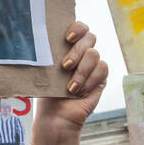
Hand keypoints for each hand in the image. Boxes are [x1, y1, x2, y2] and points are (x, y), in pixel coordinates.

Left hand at [31, 20, 109, 144]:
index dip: (77, 28)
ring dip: (82, 71)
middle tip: (65, 66)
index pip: (79, 27)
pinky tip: (80, 91)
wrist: (56, 117)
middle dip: (76, 52)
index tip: (67, 38)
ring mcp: (92, 65)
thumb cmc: (47, 93)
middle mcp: (82, 53)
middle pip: (89, 37)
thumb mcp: (44, 71)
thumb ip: (49, 54)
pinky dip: (90, 81)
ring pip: (94, 54)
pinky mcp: (100, 78)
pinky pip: (102, 69)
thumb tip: (40, 39)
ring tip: (71, 86)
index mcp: (67, 46)